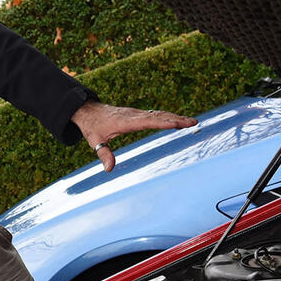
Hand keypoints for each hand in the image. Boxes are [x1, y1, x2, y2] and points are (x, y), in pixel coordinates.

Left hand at [71, 101, 196, 171]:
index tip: (177, 123)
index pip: (147, 121)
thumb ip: (103, 154)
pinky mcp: (137, 114)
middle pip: (158, 116)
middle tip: (193, 122)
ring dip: (175, 117)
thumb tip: (109, 169)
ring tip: (192, 121)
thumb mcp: (95, 141)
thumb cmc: (92, 126)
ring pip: (159, 114)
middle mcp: (134, 115)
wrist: (88, 111)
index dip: (162, 122)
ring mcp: (136, 113)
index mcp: (125, 121)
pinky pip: (155, 115)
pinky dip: (168, 117)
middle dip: (176, 119)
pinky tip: (177, 120)